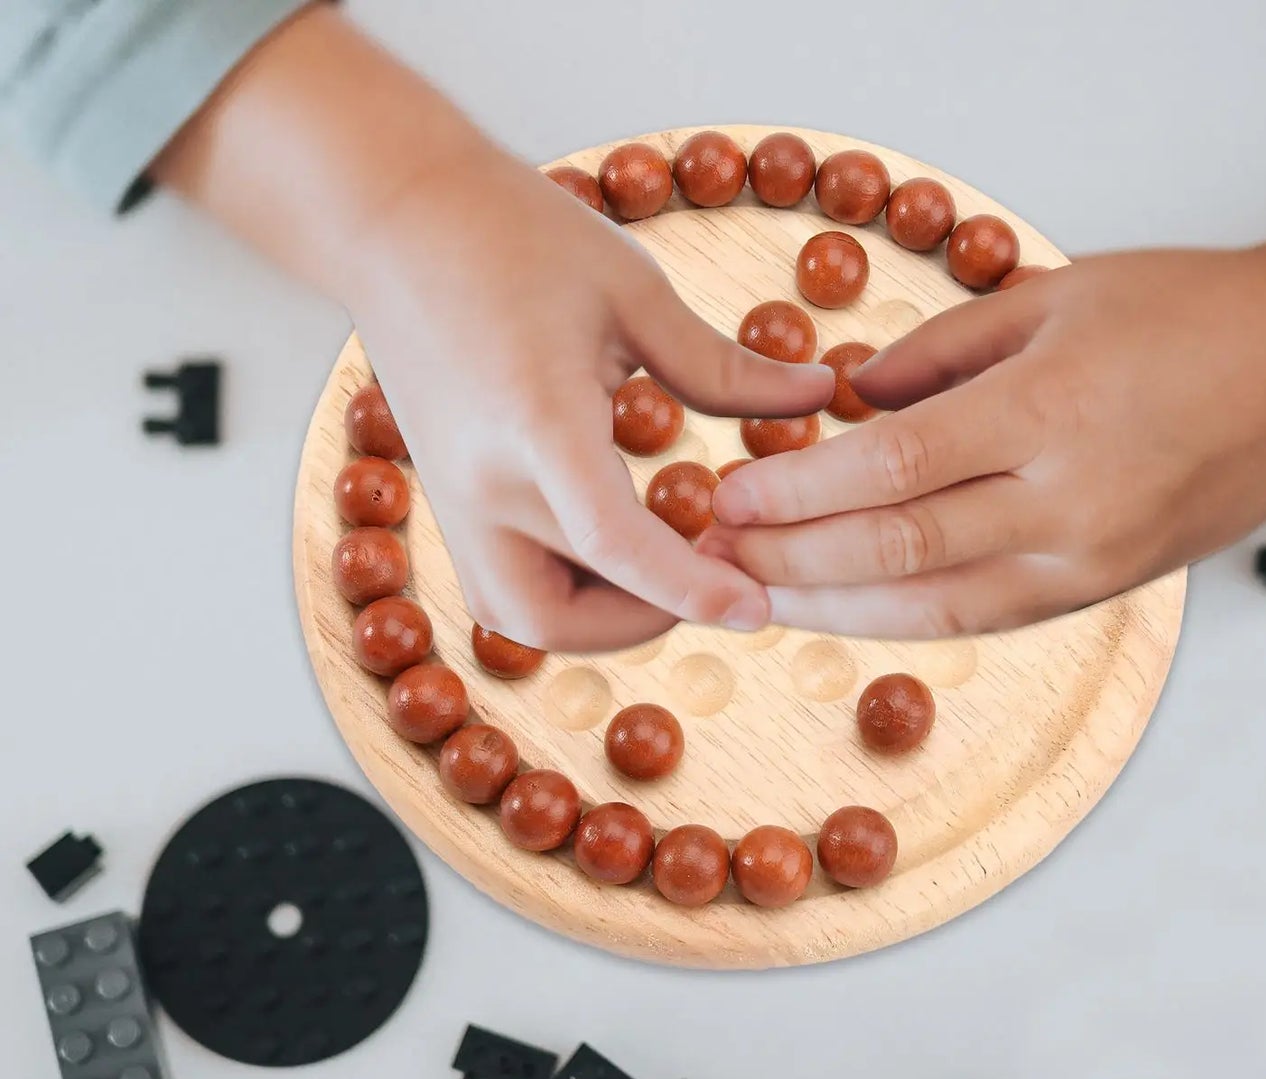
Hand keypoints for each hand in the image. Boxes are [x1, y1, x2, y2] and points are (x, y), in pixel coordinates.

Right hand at [348, 144, 831, 649]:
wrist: (393, 217)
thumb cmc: (511, 235)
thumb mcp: (633, 290)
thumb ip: (724, 365)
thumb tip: (818, 395)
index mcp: (536, 421)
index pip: (612, 542)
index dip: (691, 590)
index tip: (756, 610)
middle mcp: (482, 483)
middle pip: (564, 616)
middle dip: (650, 617)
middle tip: (714, 571)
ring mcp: (453, 503)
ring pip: (527, 619)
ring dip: (603, 619)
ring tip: (667, 564)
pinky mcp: (447, 505)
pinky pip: (507, 589)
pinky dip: (567, 595)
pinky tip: (619, 549)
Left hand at [704, 209, 1265, 637]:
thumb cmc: (1188, 318)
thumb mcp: (1053, 297)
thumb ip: (937, 356)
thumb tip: (846, 402)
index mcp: (1049, 409)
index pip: (891, 469)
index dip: (797, 494)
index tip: (727, 499)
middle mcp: (1067, 502)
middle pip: (898, 550)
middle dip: (791, 562)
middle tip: (716, 560)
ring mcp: (1086, 561)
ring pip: (932, 609)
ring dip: (831, 611)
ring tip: (756, 599)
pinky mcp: (1097, 593)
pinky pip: (978, 620)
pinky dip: (900, 618)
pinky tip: (840, 611)